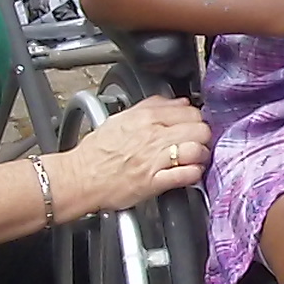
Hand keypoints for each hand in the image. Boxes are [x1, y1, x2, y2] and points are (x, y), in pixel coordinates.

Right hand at [57, 95, 210, 213]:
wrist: (80, 177)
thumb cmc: (96, 152)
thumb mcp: (121, 118)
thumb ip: (152, 107)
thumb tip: (178, 101)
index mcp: (145, 117)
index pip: (189, 110)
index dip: (196, 118)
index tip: (193, 125)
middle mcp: (153, 136)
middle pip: (199, 129)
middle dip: (202, 136)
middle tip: (197, 142)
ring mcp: (155, 159)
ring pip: (197, 150)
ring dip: (201, 155)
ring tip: (195, 158)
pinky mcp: (155, 182)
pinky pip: (187, 174)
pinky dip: (194, 173)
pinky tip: (189, 172)